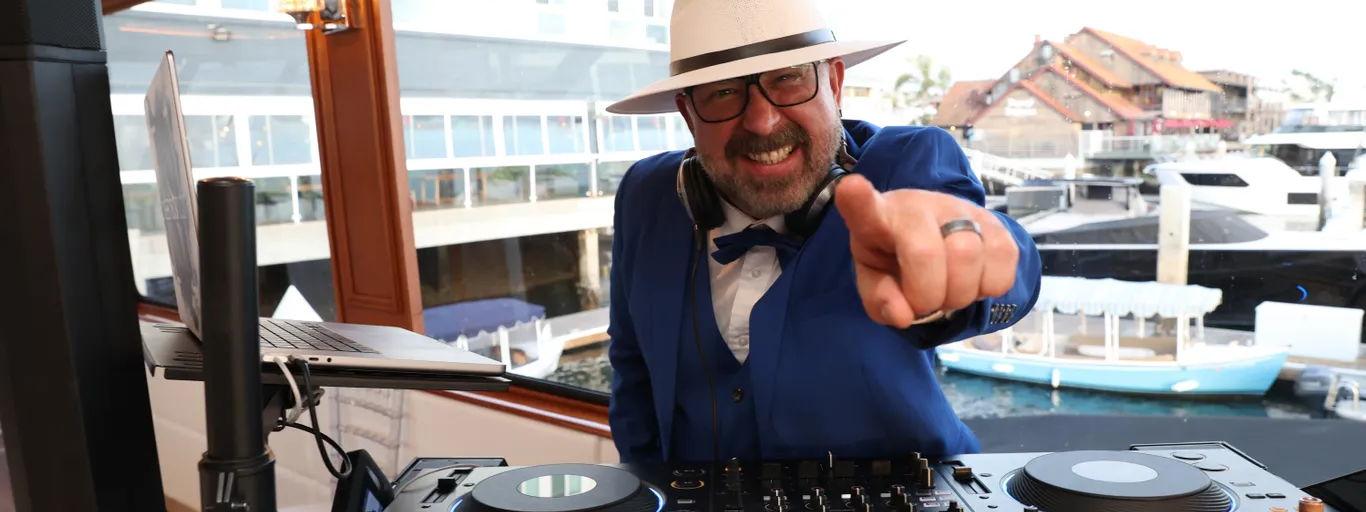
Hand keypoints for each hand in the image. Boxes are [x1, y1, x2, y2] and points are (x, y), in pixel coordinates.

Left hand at [833, 174, 1018, 327]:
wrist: (938, 242)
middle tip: (924, 302)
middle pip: (926, 253)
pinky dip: (990, 286)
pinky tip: (974, 280)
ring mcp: (960, 208)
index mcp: (878, 218)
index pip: (865, 208)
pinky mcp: (995, 221)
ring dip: (959, 294)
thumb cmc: (897, 261)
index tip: (852, 188)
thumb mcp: (876, 283)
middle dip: (927, 296)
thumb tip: (903, 315)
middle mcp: (919, 205)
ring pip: (968, 256)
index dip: (858, 199)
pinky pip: (1003, 260)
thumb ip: (881, 300)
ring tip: (948, 292)